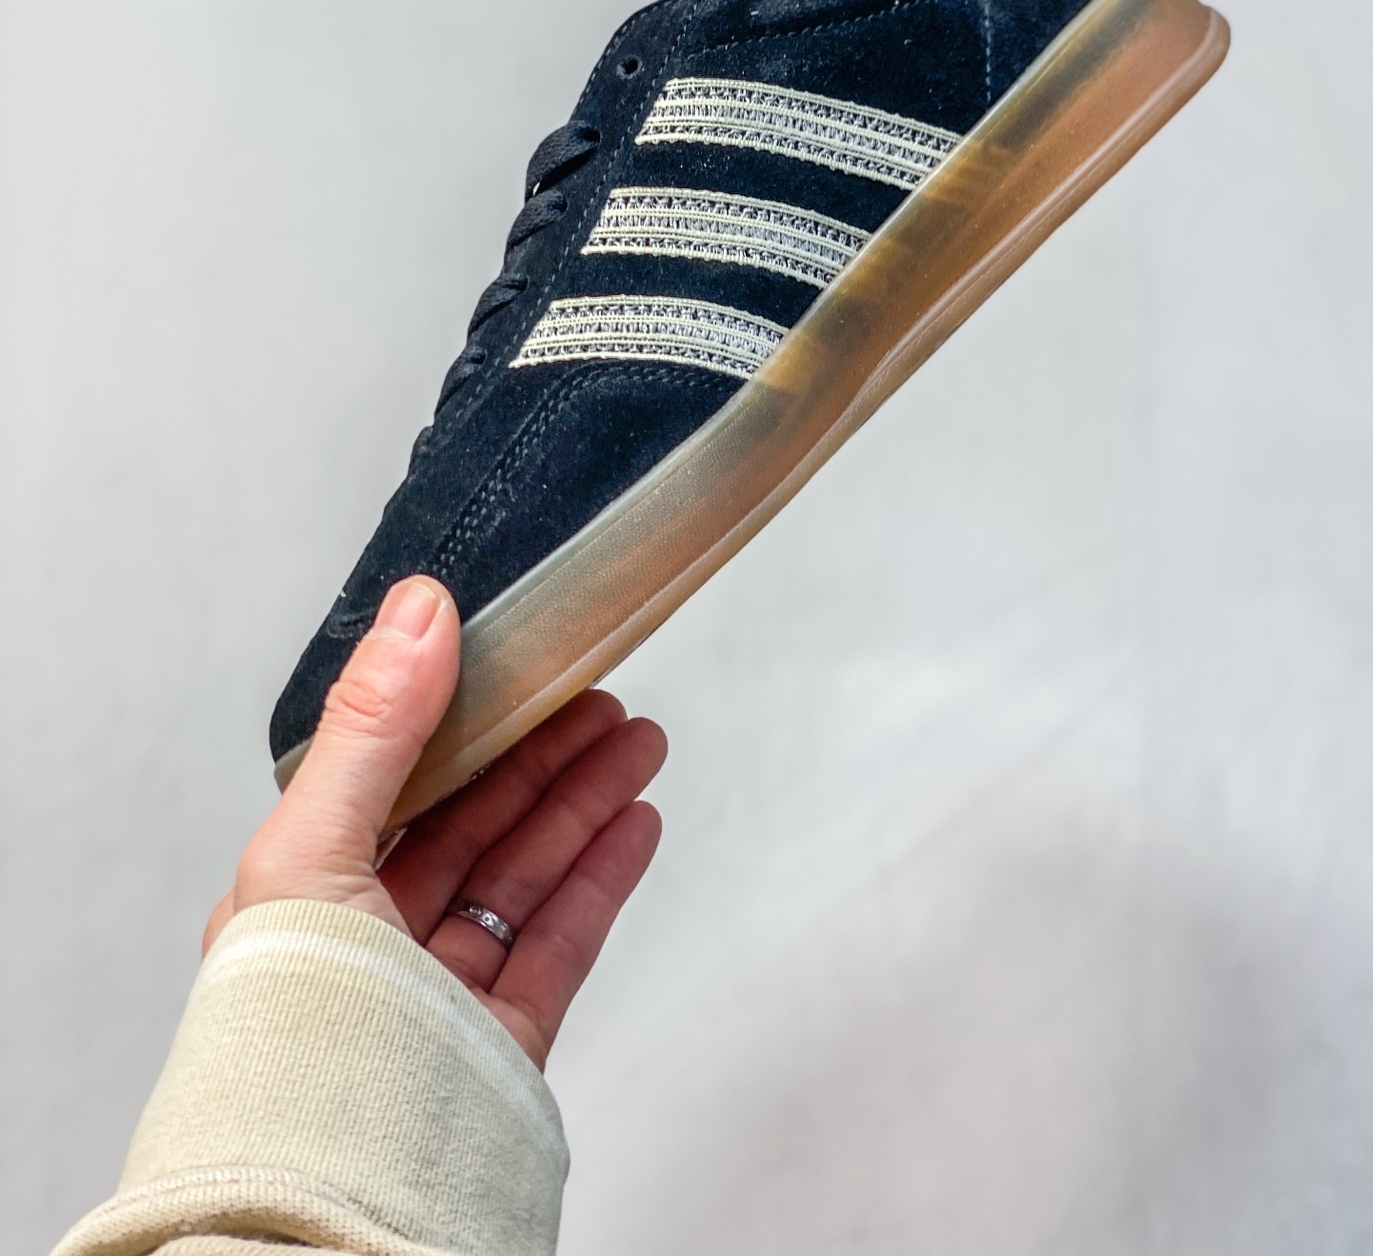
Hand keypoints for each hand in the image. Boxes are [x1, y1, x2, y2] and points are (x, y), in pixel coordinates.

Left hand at [203, 576, 665, 1067]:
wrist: (334, 1199)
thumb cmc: (296, 1030)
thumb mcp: (312, 848)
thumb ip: (373, 729)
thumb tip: (419, 611)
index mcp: (304, 890)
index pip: (395, 780)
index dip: (464, 716)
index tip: (524, 662)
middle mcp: (371, 938)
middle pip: (474, 821)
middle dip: (544, 753)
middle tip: (606, 696)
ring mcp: (440, 992)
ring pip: (523, 872)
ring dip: (584, 802)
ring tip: (641, 743)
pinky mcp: (498, 1041)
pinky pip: (559, 940)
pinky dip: (602, 877)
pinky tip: (636, 826)